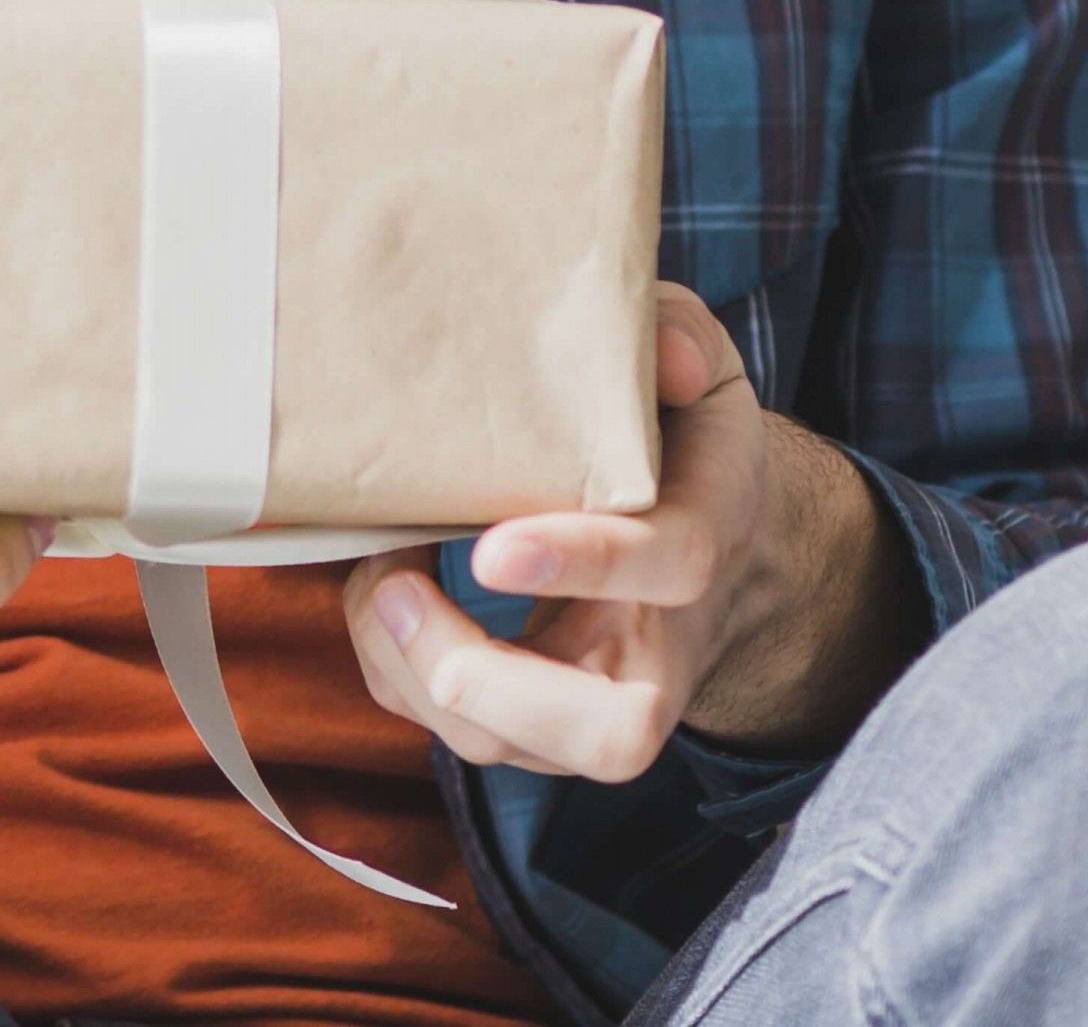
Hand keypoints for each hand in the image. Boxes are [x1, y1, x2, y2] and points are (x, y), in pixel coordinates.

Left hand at [336, 285, 909, 785]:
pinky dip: (394, 669)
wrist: (717, 547)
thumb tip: (655, 350)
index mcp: (704, 549)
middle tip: (393, 586)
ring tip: (370, 572)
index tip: (491, 548)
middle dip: (481, 678)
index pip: (668, 571)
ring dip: (409, 670)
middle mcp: (661, 657)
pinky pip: (455, 730)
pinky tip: (378, 587)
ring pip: (506, 749)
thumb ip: (679, 338)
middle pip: (603, 735)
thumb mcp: (698, 372)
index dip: (583, 563)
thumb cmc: (686, 448)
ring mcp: (597, 706)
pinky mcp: (538, 727)